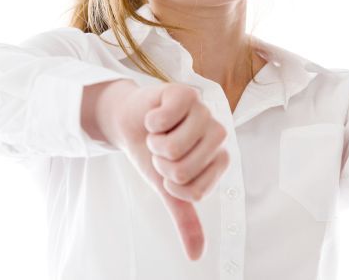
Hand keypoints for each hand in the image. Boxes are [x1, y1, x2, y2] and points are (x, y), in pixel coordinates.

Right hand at [108, 82, 229, 260]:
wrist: (130, 122)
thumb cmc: (154, 153)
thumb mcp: (167, 188)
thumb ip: (185, 217)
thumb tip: (197, 255)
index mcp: (218, 159)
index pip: (196, 192)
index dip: (173, 186)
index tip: (169, 171)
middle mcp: (216, 134)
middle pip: (184, 171)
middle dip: (161, 165)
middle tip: (161, 150)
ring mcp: (202, 111)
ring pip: (174, 147)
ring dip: (154, 144)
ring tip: (157, 133)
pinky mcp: (185, 93)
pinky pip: (166, 118)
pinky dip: (152, 122)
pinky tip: (154, 116)